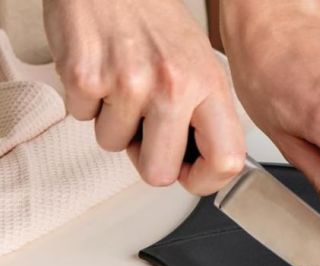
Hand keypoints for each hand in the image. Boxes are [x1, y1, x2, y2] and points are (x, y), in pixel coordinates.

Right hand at [43, 0, 245, 194]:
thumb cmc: (155, 19)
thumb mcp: (201, 64)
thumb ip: (206, 114)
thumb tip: (204, 163)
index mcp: (208, 85)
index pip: (226, 161)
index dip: (205, 180)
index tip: (191, 174)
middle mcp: (172, 86)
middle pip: (159, 172)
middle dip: (147, 159)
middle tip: (145, 130)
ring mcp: (128, 82)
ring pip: (113, 145)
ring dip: (114, 123)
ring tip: (122, 85)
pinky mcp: (85, 77)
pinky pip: (82, 118)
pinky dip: (87, 102)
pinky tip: (101, 72)